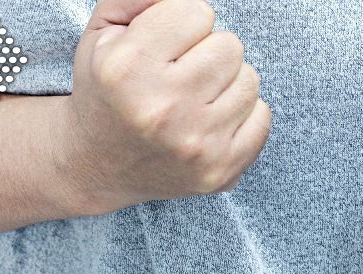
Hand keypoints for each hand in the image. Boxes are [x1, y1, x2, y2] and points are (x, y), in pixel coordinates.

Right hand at [58, 0, 270, 214]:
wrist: (99, 168)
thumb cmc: (107, 92)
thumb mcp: (104, 34)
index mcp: (127, 68)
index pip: (197, 11)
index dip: (182, 23)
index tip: (165, 46)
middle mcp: (162, 108)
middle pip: (230, 45)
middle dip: (208, 52)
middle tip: (182, 73)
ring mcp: (196, 144)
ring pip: (250, 80)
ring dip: (227, 83)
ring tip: (195, 98)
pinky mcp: (222, 169)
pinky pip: (263, 116)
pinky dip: (243, 114)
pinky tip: (210, 122)